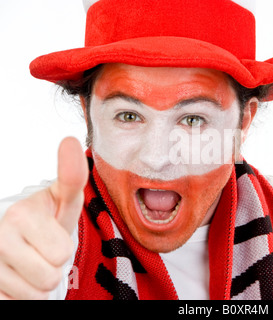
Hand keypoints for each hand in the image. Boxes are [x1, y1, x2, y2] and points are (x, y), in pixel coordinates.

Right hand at [0, 137, 87, 299]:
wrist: (20, 243)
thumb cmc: (47, 222)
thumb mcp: (63, 202)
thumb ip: (71, 177)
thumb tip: (70, 139)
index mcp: (20, 215)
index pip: (60, 254)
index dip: (61, 249)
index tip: (50, 239)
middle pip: (50, 277)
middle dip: (54, 268)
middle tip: (44, 253)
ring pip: (35, 295)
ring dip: (39, 285)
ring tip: (32, 265)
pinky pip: (17, 303)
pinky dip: (22, 297)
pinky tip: (16, 279)